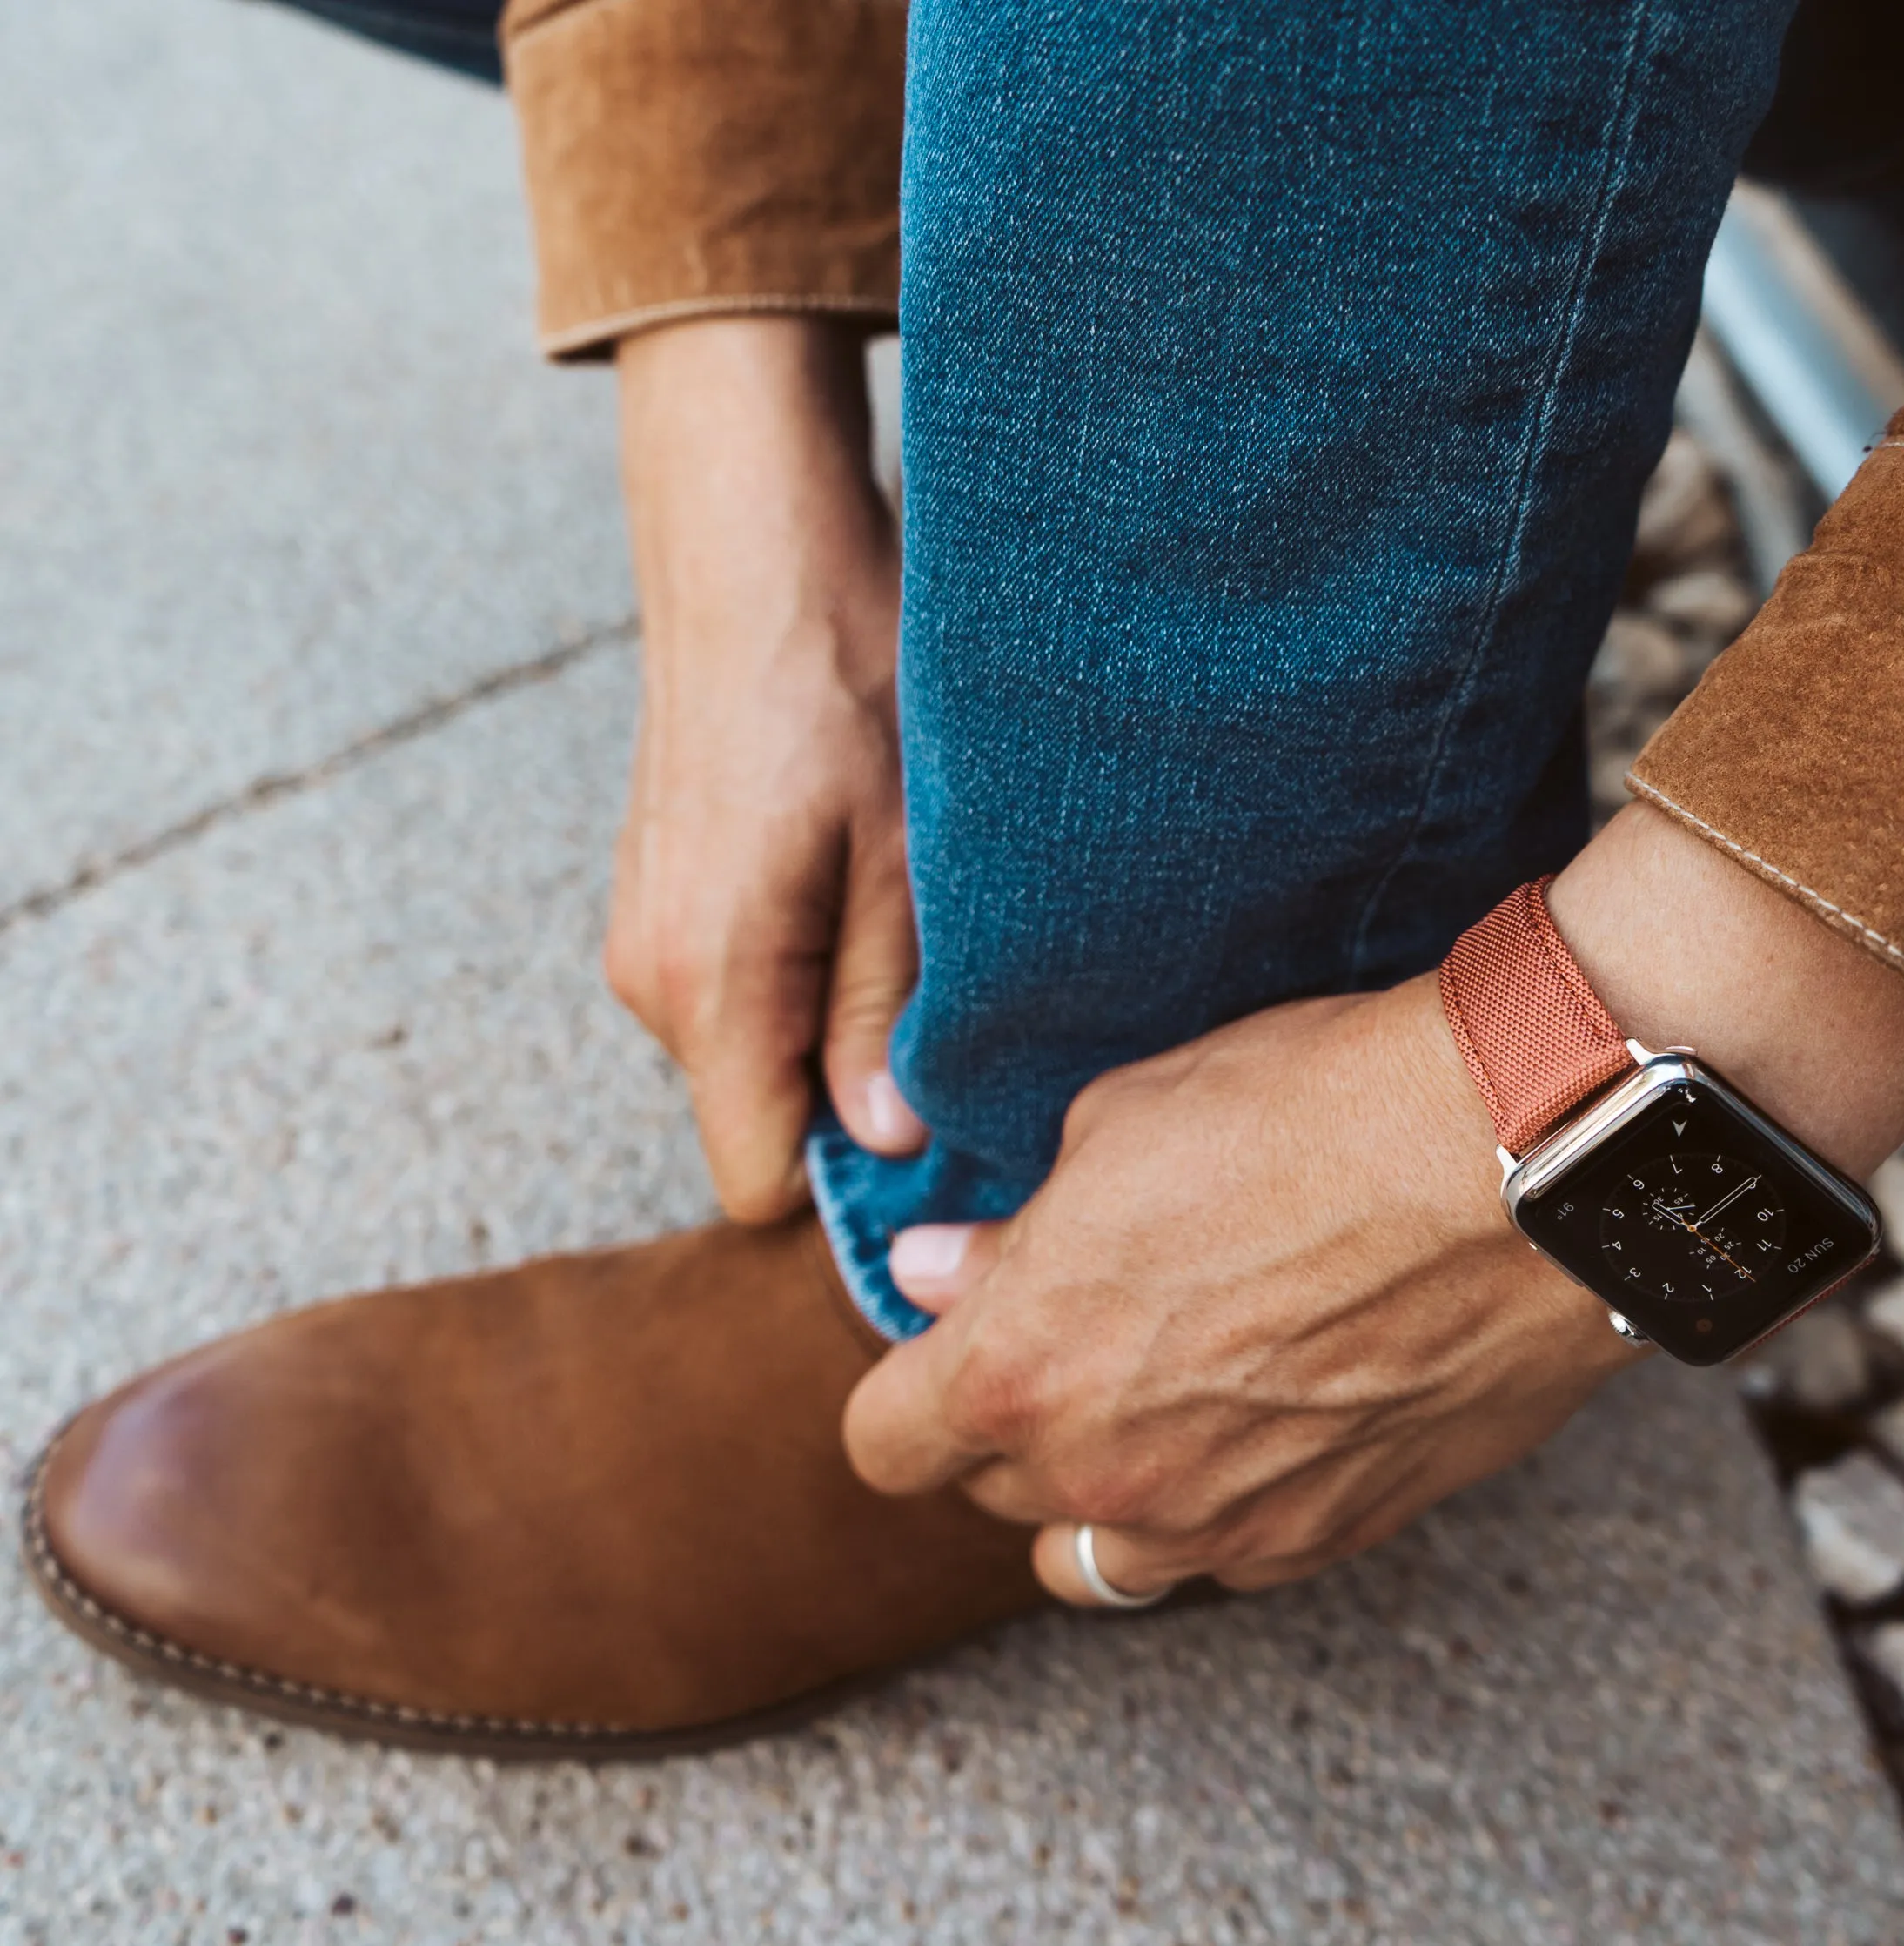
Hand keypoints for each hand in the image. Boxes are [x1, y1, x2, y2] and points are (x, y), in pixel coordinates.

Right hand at [606, 319, 923, 1221]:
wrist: (750, 543)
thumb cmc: (838, 675)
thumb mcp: (904, 856)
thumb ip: (884, 1010)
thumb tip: (887, 1138)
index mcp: (708, 983)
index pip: (757, 1179)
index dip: (851, 1170)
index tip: (932, 1112)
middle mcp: (651, 979)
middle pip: (759, 1114)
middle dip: (849, 1087)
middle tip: (938, 983)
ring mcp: (643, 936)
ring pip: (753, 1049)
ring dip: (830, 1014)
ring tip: (895, 903)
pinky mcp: (659, 898)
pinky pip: (736, 986)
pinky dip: (799, 964)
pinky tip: (847, 871)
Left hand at [844, 806, 1903, 1602]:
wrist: (1513, 1163)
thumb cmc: (1306, 1115)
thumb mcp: (1118, 1126)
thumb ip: (1012, 1234)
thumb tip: (934, 1274)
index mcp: (1021, 1369)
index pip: (883, 1445)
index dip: (908, 1390)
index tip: (949, 1340)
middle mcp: (1106, 1475)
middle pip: (993, 1495)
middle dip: (1010, 1421)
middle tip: (1075, 1331)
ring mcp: (1220, 1525)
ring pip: (1099, 1555)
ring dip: (1098, 1488)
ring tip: (1158, 1392)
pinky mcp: (1329, 1537)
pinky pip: (1222, 1555)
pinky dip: (1214, 1504)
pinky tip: (1263, 1412)